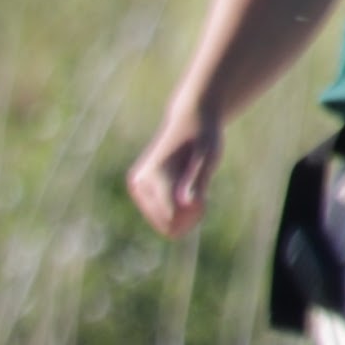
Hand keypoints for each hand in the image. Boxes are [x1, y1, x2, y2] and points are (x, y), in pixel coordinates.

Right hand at [126, 107, 219, 237]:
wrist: (189, 122)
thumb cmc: (202, 140)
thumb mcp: (207, 160)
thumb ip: (197, 181)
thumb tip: (188, 204)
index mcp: (155, 178)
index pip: (172, 216)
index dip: (192, 217)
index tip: (206, 202)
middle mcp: (140, 184)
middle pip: (165, 222)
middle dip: (187, 218)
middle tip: (202, 200)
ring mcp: (137, 187)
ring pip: (161, 221)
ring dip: (181, 215)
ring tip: (194, 195)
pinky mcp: (138, 189)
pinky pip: (158, 214)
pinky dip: (174, 211)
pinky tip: (184, 194)